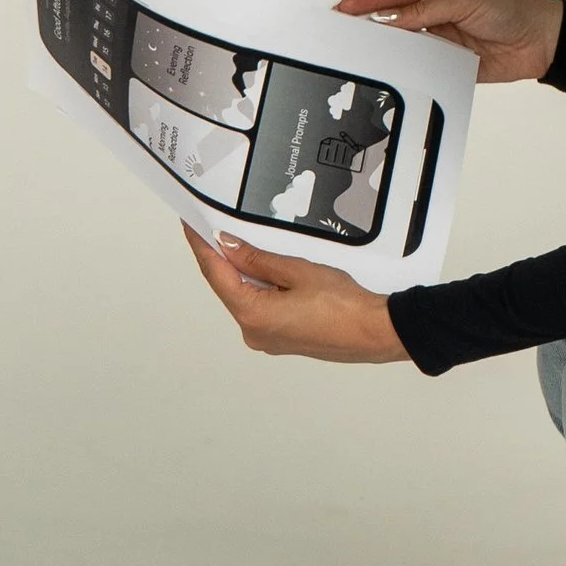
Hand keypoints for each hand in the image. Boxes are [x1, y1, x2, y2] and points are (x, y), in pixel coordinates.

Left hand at [184, 230, 408, 362]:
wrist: (375, 332)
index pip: (216, 274)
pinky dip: (259, 288)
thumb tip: (228, 246)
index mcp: (253, 315)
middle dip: (222, 258)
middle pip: (228, 287)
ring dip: (243, 272)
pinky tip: (266, 269)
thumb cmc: (343, 305)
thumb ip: (258, 259)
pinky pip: (261, 308)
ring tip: (242, 242)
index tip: (190, 226)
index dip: (201, 246)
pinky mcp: (282, 339)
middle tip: (213, 226)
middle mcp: (254, 332)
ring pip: (245, 297)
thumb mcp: (297, 270)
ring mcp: (268, 339)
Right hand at [334, 0, 561, 85]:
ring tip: (359, 53)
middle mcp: (434, 9)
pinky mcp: (446, 60)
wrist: (541, 40)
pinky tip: (391, 71)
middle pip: (393, 17)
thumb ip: (427, 10)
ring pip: (403, 42)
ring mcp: (439, 35)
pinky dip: (407, 67)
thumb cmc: (510, 7)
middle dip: (368, 22)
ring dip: (385, 47)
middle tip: (341, 31)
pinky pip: (420, 64)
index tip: (344, 6)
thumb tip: (392, 20)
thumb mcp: (466, 0)